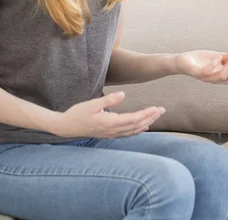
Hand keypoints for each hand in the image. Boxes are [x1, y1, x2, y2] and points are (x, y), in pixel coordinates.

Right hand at [49, 92, 164, 138]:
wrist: (65, 127)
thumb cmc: (77, 113)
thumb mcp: (92, 104)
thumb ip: (108, 100)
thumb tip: (124, 94)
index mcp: (110, 123)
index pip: (135, 119)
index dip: (147, 114)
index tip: (157, 108)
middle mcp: (113, 131)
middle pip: (137, 125)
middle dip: (151, 118)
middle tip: (163, 110)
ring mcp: (111, 134)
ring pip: (134, 131)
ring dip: (146, 123)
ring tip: (156, 115)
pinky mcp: (109, 134)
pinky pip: (127, 134)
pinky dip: (137, 130)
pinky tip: (144, 127)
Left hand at [176, 50, 227, 83]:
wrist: (182, 61)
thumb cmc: (201, 60)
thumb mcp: (217, 57)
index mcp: (221, 75)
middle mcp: (215, 79)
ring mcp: (207, 78)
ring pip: (222, 76)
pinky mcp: (197, 74)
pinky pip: (207, 72)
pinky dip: (214, 64)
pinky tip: (217, 56)